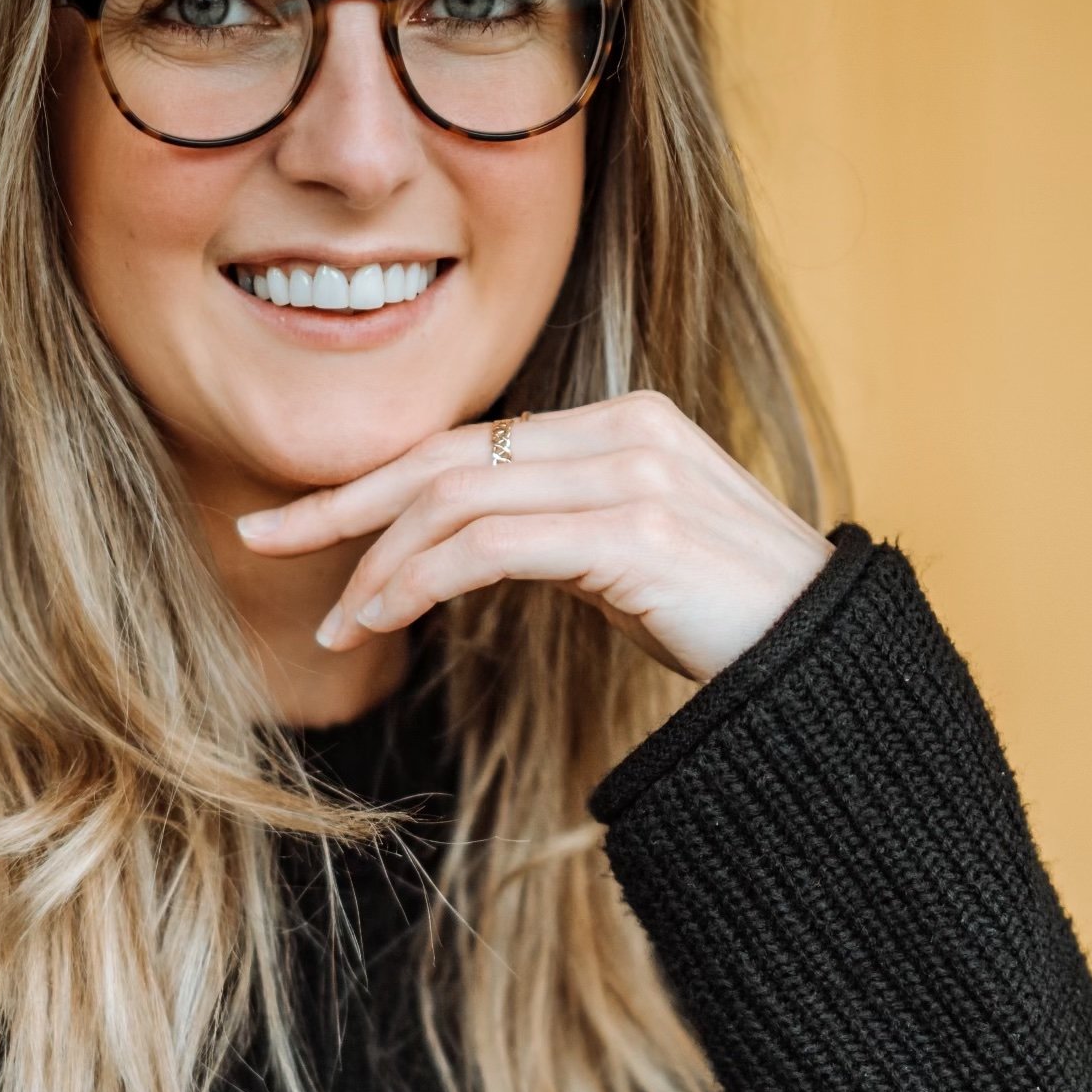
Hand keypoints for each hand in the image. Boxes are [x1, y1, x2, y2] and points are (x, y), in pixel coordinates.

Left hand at [234, 391, 830, 686]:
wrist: (829, 669)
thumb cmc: (737, 628)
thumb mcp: (635, 564)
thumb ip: (563, 539)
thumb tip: (475, 556)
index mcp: (624, 423)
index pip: (474, 444)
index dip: (381, 483)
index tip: (306, 522)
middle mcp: (624, 430)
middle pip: (448, 456)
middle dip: (343, 502)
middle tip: (261, 536)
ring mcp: (631, 475)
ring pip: (457, 502)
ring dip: (377, 566)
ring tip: (335, 626)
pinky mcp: (631, 530)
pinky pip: (489, 546)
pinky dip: (418, 581)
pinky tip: (381, 618)